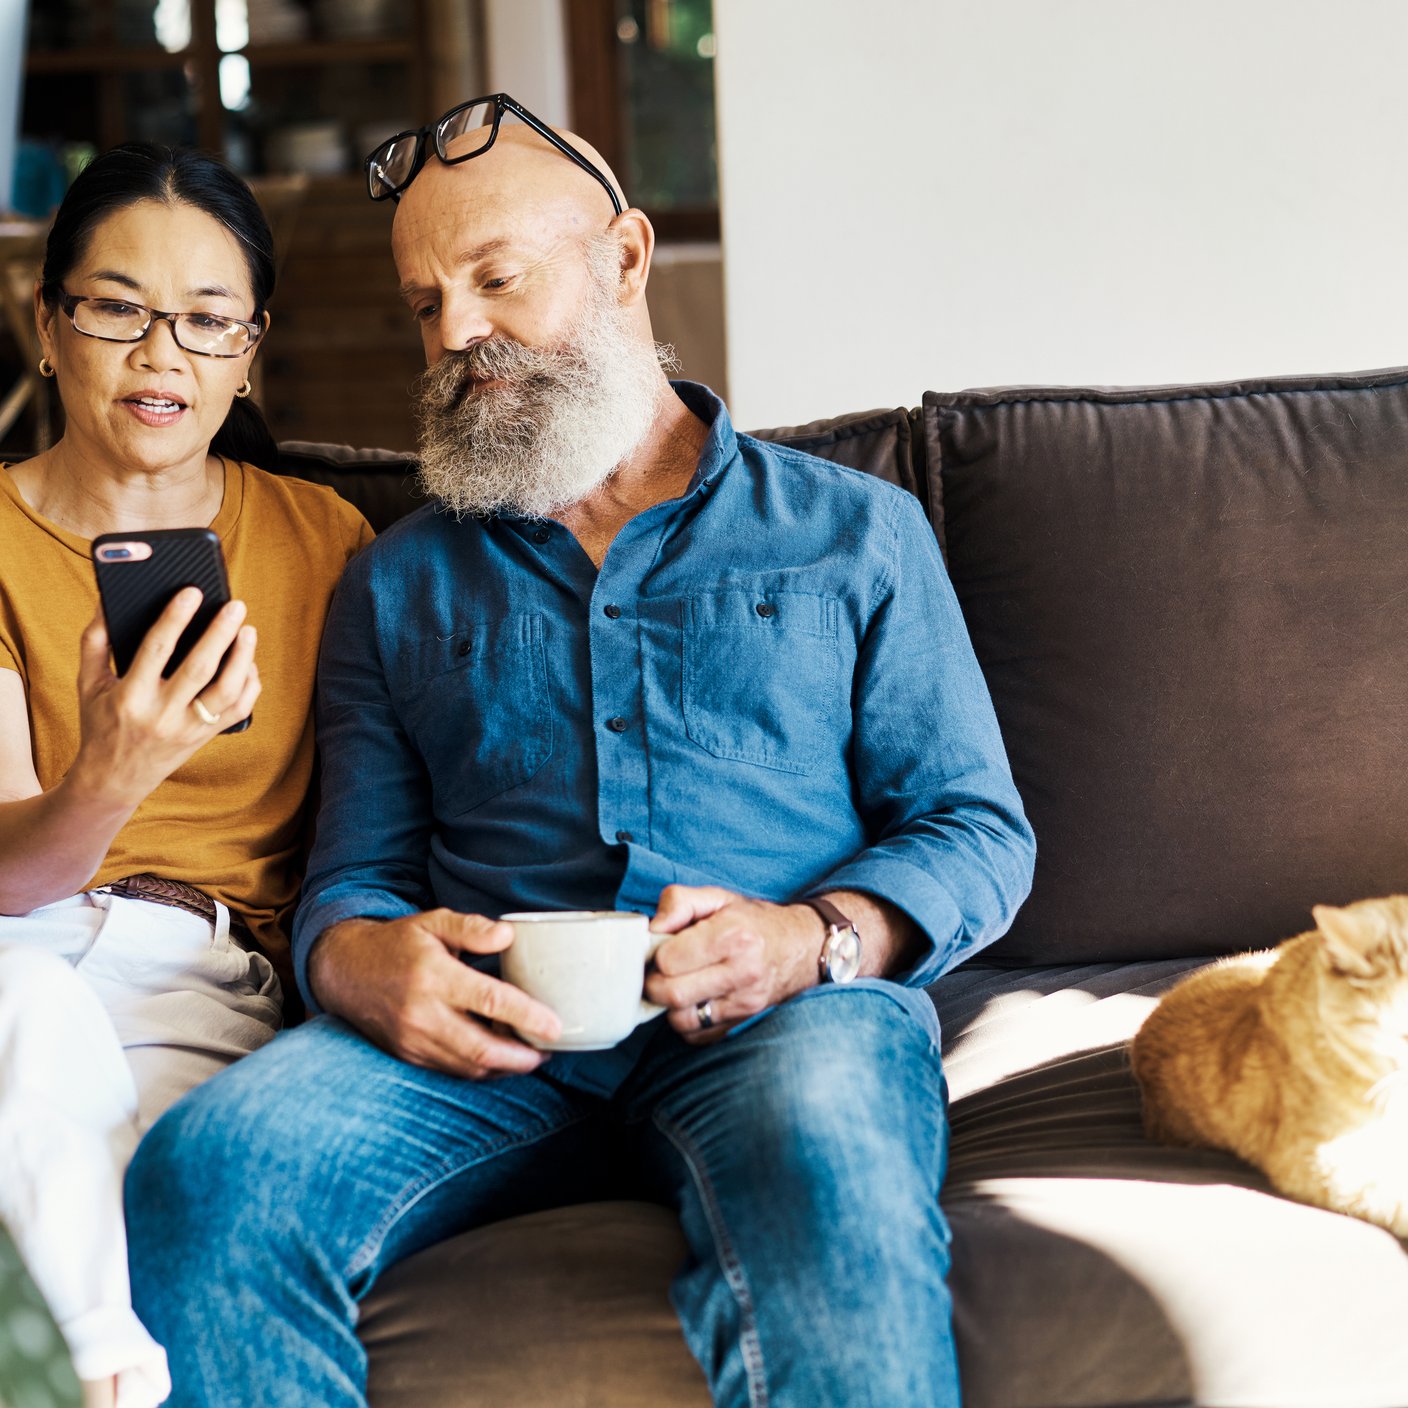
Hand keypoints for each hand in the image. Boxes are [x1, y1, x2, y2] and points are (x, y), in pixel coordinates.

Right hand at [70, 589, 259, 807]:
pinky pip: (238, 710)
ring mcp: (188, 728)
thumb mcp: (87, 684)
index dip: (175, 618)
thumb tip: (107, 599)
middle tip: (235, 605)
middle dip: (220, 633)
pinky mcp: (206, 737)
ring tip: (248, 630)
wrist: (114, 779)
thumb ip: (95, 641)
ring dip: (243, 658)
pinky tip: (247, 662)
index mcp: (130, 696)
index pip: (156, 649)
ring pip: (226, 691)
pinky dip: (249, 684)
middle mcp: (162, 714)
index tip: (193, 592)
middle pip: (199, 668)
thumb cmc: (101, 722)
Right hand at [307, 909, 563, 1078]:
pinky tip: (499, 1057)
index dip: (527, 1016)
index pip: (490, 1001)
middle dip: (521, 1057)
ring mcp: (414, 1040)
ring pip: (468, 1065)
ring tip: (531, 1054)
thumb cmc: (398, 944)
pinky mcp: (408, 1055)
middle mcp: (423, 1014)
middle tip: (549, 1050)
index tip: (555, 1026)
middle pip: (482, 1048)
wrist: (345, 972)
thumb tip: (508, 937)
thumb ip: (471, 928)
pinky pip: (451, 1069)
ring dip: (504, 1066)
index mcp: (435, 977)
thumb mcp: (432, 922)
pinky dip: (480, 1068)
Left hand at [645, 885, 820, 1042]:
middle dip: (656, 982)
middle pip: (672, 994)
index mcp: (732, 936)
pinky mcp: (743, 1022)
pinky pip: (697, 1036)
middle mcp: (742, 972)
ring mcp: (745, 1003)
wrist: (802, 948)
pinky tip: (696, 999)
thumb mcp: (718, 897)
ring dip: (670, 1005)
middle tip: (663, 970)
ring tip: (680, 983)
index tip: (663, 947)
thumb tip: (652, 928)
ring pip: (681, 1020)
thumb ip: (678, 902)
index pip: (669, 960)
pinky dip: (688, 1021)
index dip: (657, 954)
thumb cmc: (754, 921)